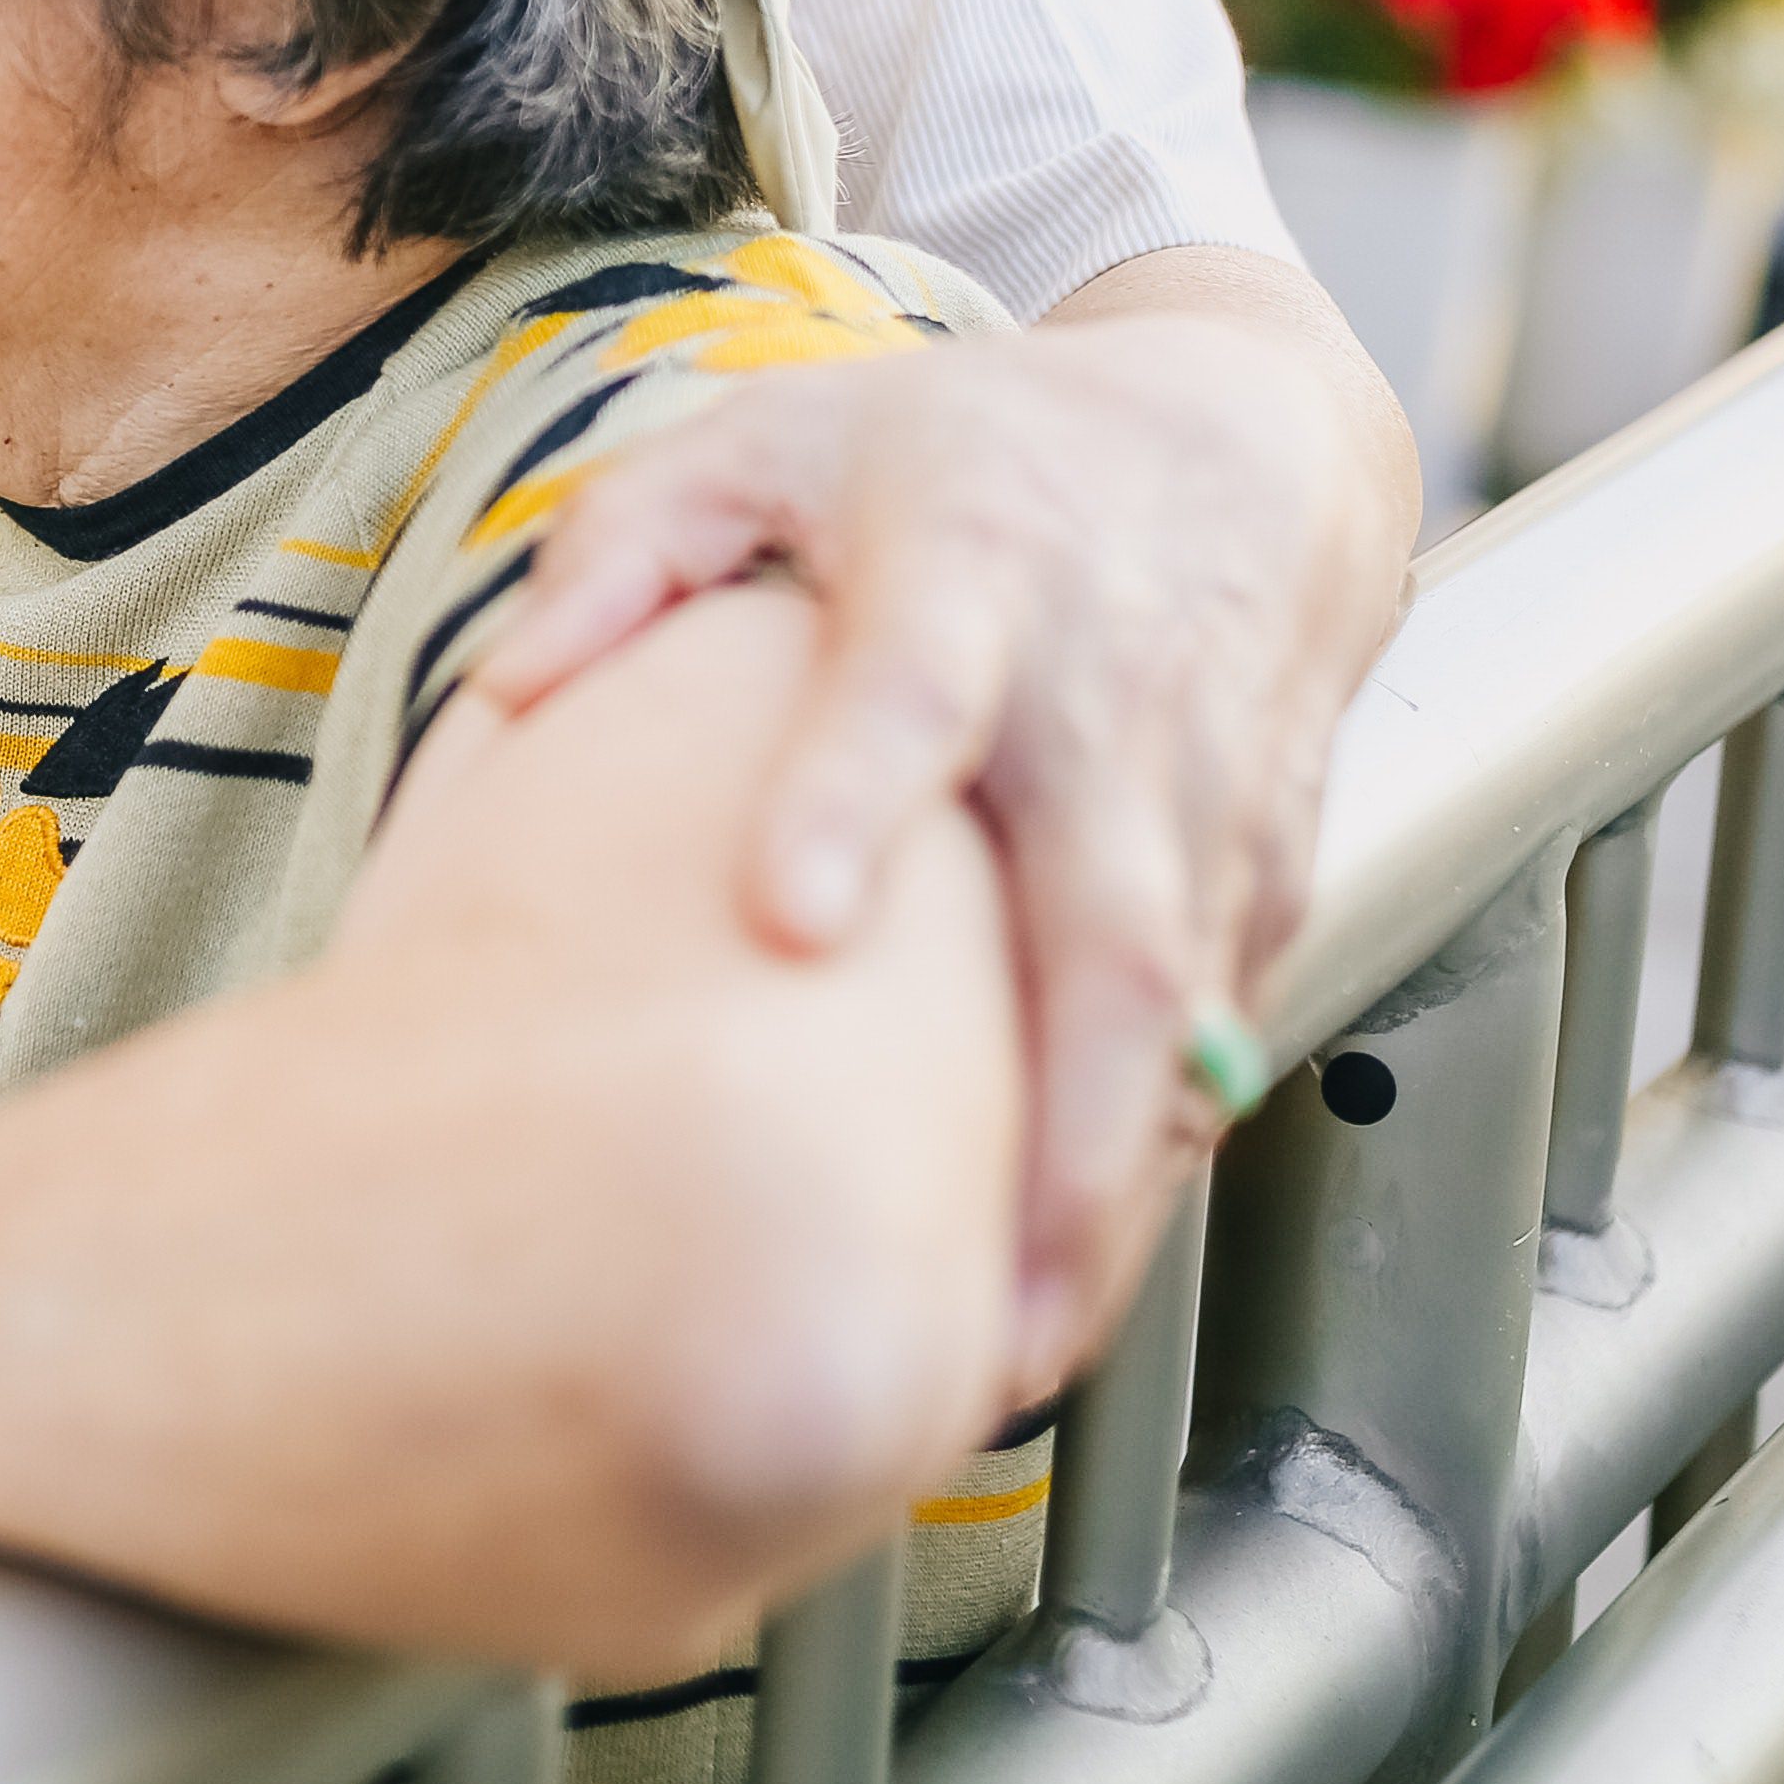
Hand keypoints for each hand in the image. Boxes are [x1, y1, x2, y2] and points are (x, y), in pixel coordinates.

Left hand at [471, 252, 1410, 1387]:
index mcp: (968, 573)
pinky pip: (1228, 1032)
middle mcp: (1107, 697)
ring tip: (1012, 1352)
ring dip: (1110, 1189)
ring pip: (1185, 1019)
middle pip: (1105, 921)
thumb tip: (510, 688)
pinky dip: (1165, 1156)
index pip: (910, 691)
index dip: (851, 797)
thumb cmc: (974, 452)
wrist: (1250, 431)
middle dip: (1052, 1120)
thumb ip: (628, 542)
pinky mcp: (1273, 864)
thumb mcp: (782, 436)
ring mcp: (1208, 794)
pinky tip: (1079, 1267)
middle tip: (967, 1302)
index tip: (792, 921)